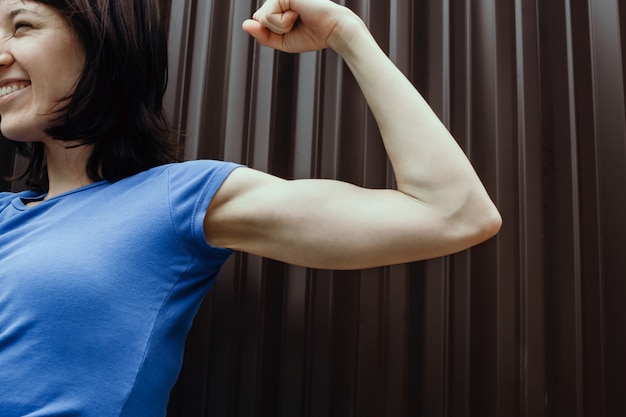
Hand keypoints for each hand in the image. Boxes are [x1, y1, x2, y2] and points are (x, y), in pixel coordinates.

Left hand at [242, 0, 362, 53]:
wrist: (334, 30)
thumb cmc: (313, 35)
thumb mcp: (283, 41)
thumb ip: (263, 35)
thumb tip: (245, 24)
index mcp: (279, 5)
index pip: (260, 22)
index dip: (273, 33)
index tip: (294, 28)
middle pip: (258, 19)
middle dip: (275, 30)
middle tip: (297, 24)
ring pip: (262, 18)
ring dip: (280, 27)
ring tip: (298, 18)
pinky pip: (269, 15)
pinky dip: (283, 23)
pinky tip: (298, 14)